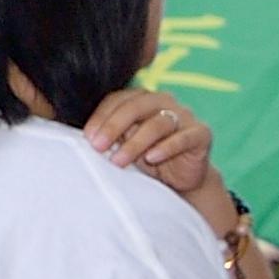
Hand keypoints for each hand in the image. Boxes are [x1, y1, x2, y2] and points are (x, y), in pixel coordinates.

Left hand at [81, 88, 227, 213]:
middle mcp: (164, 102)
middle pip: (136, 107)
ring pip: (158, 123)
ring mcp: (185, 116)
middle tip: (97, 147)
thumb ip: (106, 136)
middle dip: (113, 127)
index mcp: (141, 99)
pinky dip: (167, 147)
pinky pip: (184, 137)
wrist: (179, 179)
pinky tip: (152, 158)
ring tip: (119, 161)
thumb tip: (77, 137)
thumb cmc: (145, 158)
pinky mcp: (201, 134)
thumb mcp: (122, 145)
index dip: (101, 117)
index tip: (87, 138)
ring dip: (135, 143)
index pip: (117, 100)